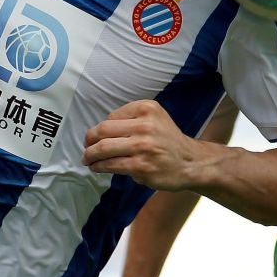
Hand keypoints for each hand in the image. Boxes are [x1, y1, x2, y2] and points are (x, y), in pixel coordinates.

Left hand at [84, 100, 206, 190]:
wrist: (190, 162)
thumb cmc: (168, 141)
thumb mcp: (155, 119)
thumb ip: (131, 119)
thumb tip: (100, 131)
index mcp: (147, 109)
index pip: (112, 116)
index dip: (100, 128)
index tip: (95, 136)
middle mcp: (145, 125)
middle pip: (103, 130)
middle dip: (89, 139)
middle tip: (86, 147)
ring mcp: (142, 146)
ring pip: (104, 148)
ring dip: (90, 155)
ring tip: (87, 159)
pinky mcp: (141, 166)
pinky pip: (111, 164)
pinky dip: (99, 166)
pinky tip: (96, 168)